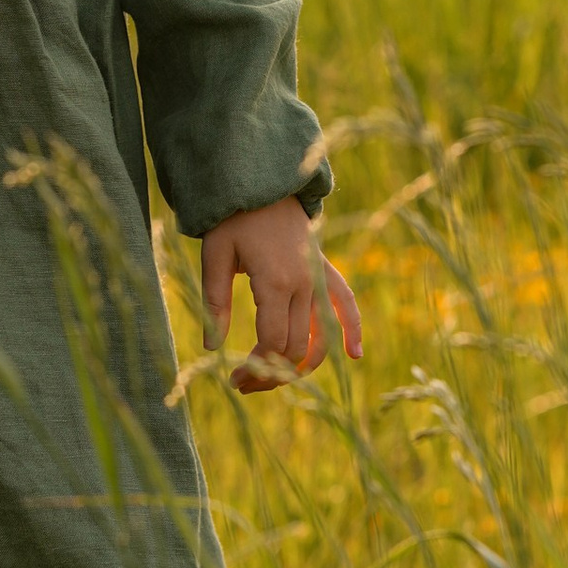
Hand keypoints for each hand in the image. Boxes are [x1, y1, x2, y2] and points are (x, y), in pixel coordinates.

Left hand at [201, 199, 362, 393]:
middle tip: (243, 384)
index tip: (234, 380)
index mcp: (275, 282)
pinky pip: (346, 304)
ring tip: (274, 381)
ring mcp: (318, 279)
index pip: (272, 342)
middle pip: (296, 347)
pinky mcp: (325, 271)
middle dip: (272, 374)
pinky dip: (353, 329)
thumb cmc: (232, 220)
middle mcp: (304, 285)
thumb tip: (212, 348)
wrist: (262, 183)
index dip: (255, 369)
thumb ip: (214, 301)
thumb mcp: (215, 256)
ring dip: (301, 366)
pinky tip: (354, 355)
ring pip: (320, 336)